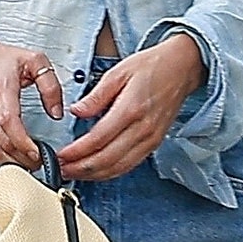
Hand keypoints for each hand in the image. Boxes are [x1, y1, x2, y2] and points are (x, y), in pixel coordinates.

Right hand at [0, 36, 64, 170]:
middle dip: (21, 159)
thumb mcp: (35, 62)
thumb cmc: (1, 60)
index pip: (9, 122)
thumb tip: (57, 112)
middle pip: (0, 142)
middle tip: (38, 163)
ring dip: (10, 163)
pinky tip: (13, 157)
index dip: (23, 143)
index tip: (37, 154)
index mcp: (0, 88)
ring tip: (27, 164)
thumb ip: (51, 86)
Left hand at [57, 33, 205, 180]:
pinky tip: (95, 171)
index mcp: (131, 109)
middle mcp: (143, 129)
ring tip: (73, 173)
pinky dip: (110, 172)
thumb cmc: (152, 67)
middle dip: (80, 169)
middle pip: (106, 160)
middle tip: (61, 169)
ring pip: (118, 168)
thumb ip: (96, 96)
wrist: (182, 68)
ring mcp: (150, 139)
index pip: (98, 139)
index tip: (60, 155)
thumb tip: (76, 111)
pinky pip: (129, 165)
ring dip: (93, 175)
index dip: (76, 151)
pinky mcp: (154, 144)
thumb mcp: (118, 72)